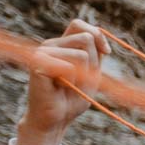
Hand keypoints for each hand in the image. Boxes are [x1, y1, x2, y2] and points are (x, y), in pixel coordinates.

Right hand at [17, 19, 108, 144]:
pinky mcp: (38, 63)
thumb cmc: (72, 97)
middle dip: (92, 63)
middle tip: (79, 80)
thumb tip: (98, 35)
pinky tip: (59, 88)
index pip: (79, 24)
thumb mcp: (91, 72)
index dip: (97, 36)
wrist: (55, 119)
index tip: (106, 53)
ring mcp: (42, 52)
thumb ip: (96, 52)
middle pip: (86, 39)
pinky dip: (72, 81)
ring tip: (68, 85)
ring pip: (81, 54)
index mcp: (62, 44)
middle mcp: (50, 44)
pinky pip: (70, 67)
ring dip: (83, 75)